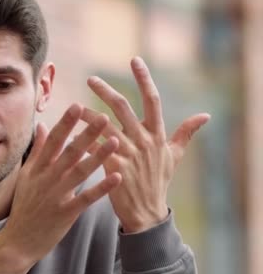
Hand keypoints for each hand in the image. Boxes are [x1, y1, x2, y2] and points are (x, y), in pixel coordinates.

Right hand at [0, 104, 121, 273]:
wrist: (18, 240)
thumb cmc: (24, 207)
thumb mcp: (26, 176)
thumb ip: (37, 151)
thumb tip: (43, 126)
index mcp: (37, 169)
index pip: (53, 141)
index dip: (66, 123)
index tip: (77, 106)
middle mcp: (47, 179)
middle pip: (69, 152)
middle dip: (86, 133)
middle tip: (103, 116)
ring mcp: (56, 196)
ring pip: (80, 172)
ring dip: (98, 155)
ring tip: (115, 140)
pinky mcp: (66, 213)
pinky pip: (86, 198)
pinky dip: (101, 187)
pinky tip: (116, 177)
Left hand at [82, 57, 209, 232]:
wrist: (147, 213)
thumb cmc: (158, 182)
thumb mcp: (174, 156)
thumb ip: (186, 134)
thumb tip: (205, 115)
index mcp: (157, 135)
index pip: (152, 100)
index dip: (144, 78)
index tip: (134, 60)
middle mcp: (143, 141)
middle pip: (123, 108)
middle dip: (106, 91)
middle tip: (90, 79)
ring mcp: (129, 155)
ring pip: (104, 127)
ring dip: (87, 115)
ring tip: (73, 106)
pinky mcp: (114, 169)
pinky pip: (96, 150)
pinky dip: (83, 141)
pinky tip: (68, 134)